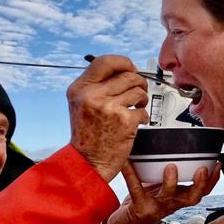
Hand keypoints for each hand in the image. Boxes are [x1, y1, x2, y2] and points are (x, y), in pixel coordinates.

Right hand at [67, 55, 148, 180]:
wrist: (88, 162)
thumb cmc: (87, 135)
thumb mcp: (82, 104)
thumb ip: (97, 85)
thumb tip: (124, 70)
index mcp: (80, 88)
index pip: (105, 61)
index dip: (123, 63)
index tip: (131, 69)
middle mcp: (92, 95)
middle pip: (127, 75)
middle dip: (139, 82)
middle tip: (139, 91)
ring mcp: (109, 107)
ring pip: (138, 90)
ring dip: (142, 99)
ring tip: (136, 107)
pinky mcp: (124, 121)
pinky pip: (143, 110)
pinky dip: (143, 117)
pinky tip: (135, 123)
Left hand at [102, 161, 221, 223]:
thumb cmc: (147, 202)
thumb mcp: (165, 188)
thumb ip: (172, 172)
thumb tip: (176, 145)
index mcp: (180, 197)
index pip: (202, 191)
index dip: (212, 180)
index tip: (217, 165)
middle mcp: (171, 203)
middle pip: (191, 197)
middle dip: (200, 184)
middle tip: (202, 170)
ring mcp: (157, 207)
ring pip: (167, 196)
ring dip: (171, 182)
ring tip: (170, 167)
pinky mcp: (140, 207)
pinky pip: (136, 189)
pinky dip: (131, 174)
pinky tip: (127, 161)